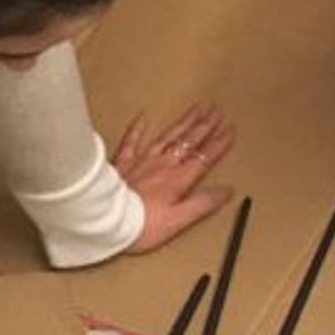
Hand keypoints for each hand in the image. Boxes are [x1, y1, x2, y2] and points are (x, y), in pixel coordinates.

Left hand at [114, 104, 236, 251]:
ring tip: (196, 110)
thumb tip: (225, 191)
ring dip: (183, 123)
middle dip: (205, 126)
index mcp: (177, 180)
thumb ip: (203, 203)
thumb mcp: (178, 220)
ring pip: (168, 136)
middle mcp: (163, 165)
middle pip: (188, 141)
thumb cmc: (140, 225)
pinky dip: (137, 128)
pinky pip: (131, 140)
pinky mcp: (123, 162)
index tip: (229, 130)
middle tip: (216, 111)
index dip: (219, 143)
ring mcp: (142, 161)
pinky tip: (143, 117)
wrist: (106, 220)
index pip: (203, 157)